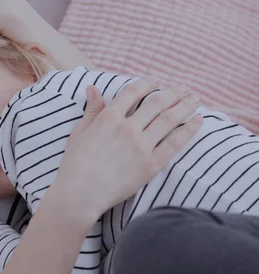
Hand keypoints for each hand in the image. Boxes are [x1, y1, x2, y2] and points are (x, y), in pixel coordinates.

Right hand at [55, 80, 202, 217]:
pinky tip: (197, 121)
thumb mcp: (80, 131)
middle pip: (156, 103)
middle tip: (183, 89)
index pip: (133, 92)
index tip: (157, 80)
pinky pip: (175, 143)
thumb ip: (92, 109)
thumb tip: (94, 87)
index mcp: (109, 118)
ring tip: (194, 99)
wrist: (81, 192)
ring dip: (184, 106)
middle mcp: (128, 128)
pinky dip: (188, 130)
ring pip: (169, 119)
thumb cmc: (76, 163)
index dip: (147, 83)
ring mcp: (141, 146)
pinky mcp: (151, 164)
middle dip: (172, 93)